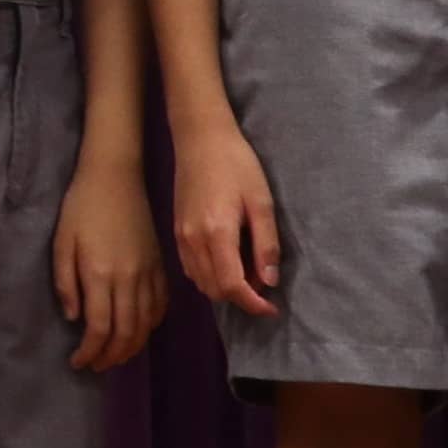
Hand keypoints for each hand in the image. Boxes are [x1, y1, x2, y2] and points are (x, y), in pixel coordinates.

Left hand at [51, 146, 167, 371]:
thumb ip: (66, 283)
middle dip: (111, 357)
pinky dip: (152, 325)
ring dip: (132, 347)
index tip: (78, 362)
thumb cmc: (80, 207)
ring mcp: (149, 273)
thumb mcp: (61, 243)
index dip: (90, 352)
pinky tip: (140, 331)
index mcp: (100, 275)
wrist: (115, 177)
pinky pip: (161, 305)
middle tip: (96, 366)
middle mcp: (129, 279)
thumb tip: (74, 318)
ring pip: (146, 324)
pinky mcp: (160, 265)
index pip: (100, 328)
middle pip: (126, 333)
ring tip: (115, 356)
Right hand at [170, 115, 281, 316]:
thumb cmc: (237, 164)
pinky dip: (209, 276)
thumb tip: (269, 281)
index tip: (272, 308)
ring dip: (224, 288)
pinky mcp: (176, 231)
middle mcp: (193, 240)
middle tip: (263, 284)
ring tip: (247, 273)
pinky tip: (226, 262)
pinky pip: (190, 268)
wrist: (200, 138)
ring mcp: (181, 237)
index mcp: (217, 233)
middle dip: (240, 297)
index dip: (253, 304)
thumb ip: (266, 243)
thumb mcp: (261, 201)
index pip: (232, 285)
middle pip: (214, 290)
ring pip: (200, 282)